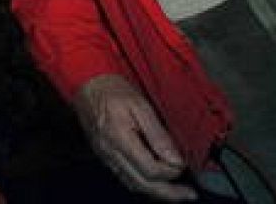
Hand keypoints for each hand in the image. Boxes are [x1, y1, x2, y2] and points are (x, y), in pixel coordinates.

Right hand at [75, 74, 194, 200]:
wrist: (87, 84)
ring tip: (176, 193)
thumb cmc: (113, 90)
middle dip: (169, 193)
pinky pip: (125, 177)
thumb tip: (175, 159)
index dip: (171, 171)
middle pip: (143, 184)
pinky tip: (154, 183)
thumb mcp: (140, 105)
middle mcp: (110, 152)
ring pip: (133, 184)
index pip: (150, 169)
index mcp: (120, 138)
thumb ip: (158, 134)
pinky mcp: (104, 155)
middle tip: (188, 194)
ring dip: (157, 193)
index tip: (182, 163)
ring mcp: (105, 156)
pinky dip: (142, 185)